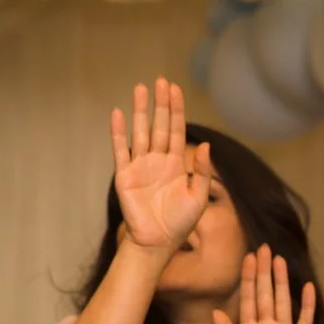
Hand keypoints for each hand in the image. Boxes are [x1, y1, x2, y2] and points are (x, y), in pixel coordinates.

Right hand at [111, 78, 208, 252]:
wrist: (158, 242)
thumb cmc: (181, 222)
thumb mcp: (199, 196)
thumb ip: (202, 171)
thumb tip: (205, 144)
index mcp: (176, 164)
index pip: (176, 130)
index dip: (176, 110)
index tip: (176, 89)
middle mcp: (157, 160)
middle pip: (158, 125)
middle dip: (160, 104)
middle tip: (161, 81)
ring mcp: (140, 166)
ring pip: (140, 132)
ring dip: (140, 111)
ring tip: (141, 88)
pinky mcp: (124, 175)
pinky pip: (120, 150)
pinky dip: (119, 132)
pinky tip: (118, 113)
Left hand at [214, 245, 315, 323]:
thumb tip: (218, 312)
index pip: (248, 299)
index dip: (248, 278)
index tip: (247, 257)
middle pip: (266, 294)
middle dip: (264, 272)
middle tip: (263, 249)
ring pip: (283, 301)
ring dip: (281, 281)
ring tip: (279, 260)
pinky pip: (304, 320)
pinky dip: (306, 304)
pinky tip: (307, 287)